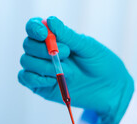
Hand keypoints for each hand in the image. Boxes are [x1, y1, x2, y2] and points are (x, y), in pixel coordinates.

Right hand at [18, 16, 133, 123]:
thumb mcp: (87, 47)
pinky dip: (35, 78)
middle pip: (28, 45)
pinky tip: (52, 79)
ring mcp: (42, 70)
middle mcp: (44, 52)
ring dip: (43, 65)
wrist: (110, 89)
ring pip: (26, 61)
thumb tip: (49, 21)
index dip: (34, 28)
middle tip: (66, 53)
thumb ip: (68, 36)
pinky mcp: (41, 86)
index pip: (34, 27)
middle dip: (42, 48)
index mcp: (55, 38)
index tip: (44, 33)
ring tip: (65, 70)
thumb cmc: (101, 63)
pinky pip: (25, 78)